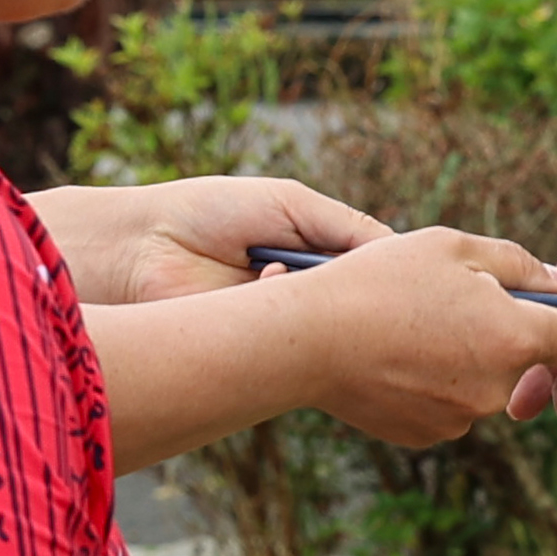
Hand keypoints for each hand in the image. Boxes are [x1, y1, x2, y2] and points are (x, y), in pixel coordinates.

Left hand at [32, 172, 382, 309]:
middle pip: (361, 306)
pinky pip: (294, 338)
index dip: (392, 274)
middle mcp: (303, 296)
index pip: (373, 275)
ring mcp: (282, 326)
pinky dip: (284, 300)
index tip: (411, 267)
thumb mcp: (292, 204)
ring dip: (322, 294)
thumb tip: (401, 251)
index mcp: (316, 259)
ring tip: (293, 260)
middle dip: (364, 291)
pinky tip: (264, 273)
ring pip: (331, 326)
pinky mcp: (258, 351)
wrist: (145, 245)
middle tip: (368, 274)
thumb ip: (347, 227)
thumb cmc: (214, 212)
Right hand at [273, 224, 556, 447]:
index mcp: (518, 336)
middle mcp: (500, 388)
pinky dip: (438, 378)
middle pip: (531, 357)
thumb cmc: (379, 282)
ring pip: (489, 380)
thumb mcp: (454, 247)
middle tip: (471, 297)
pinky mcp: (428, 434)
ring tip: (419, 320)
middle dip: (517, 330)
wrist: (304, 342)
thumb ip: (519, 264)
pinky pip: (452, 401)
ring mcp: (463, 418)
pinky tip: (398, 351)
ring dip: (473, 354)